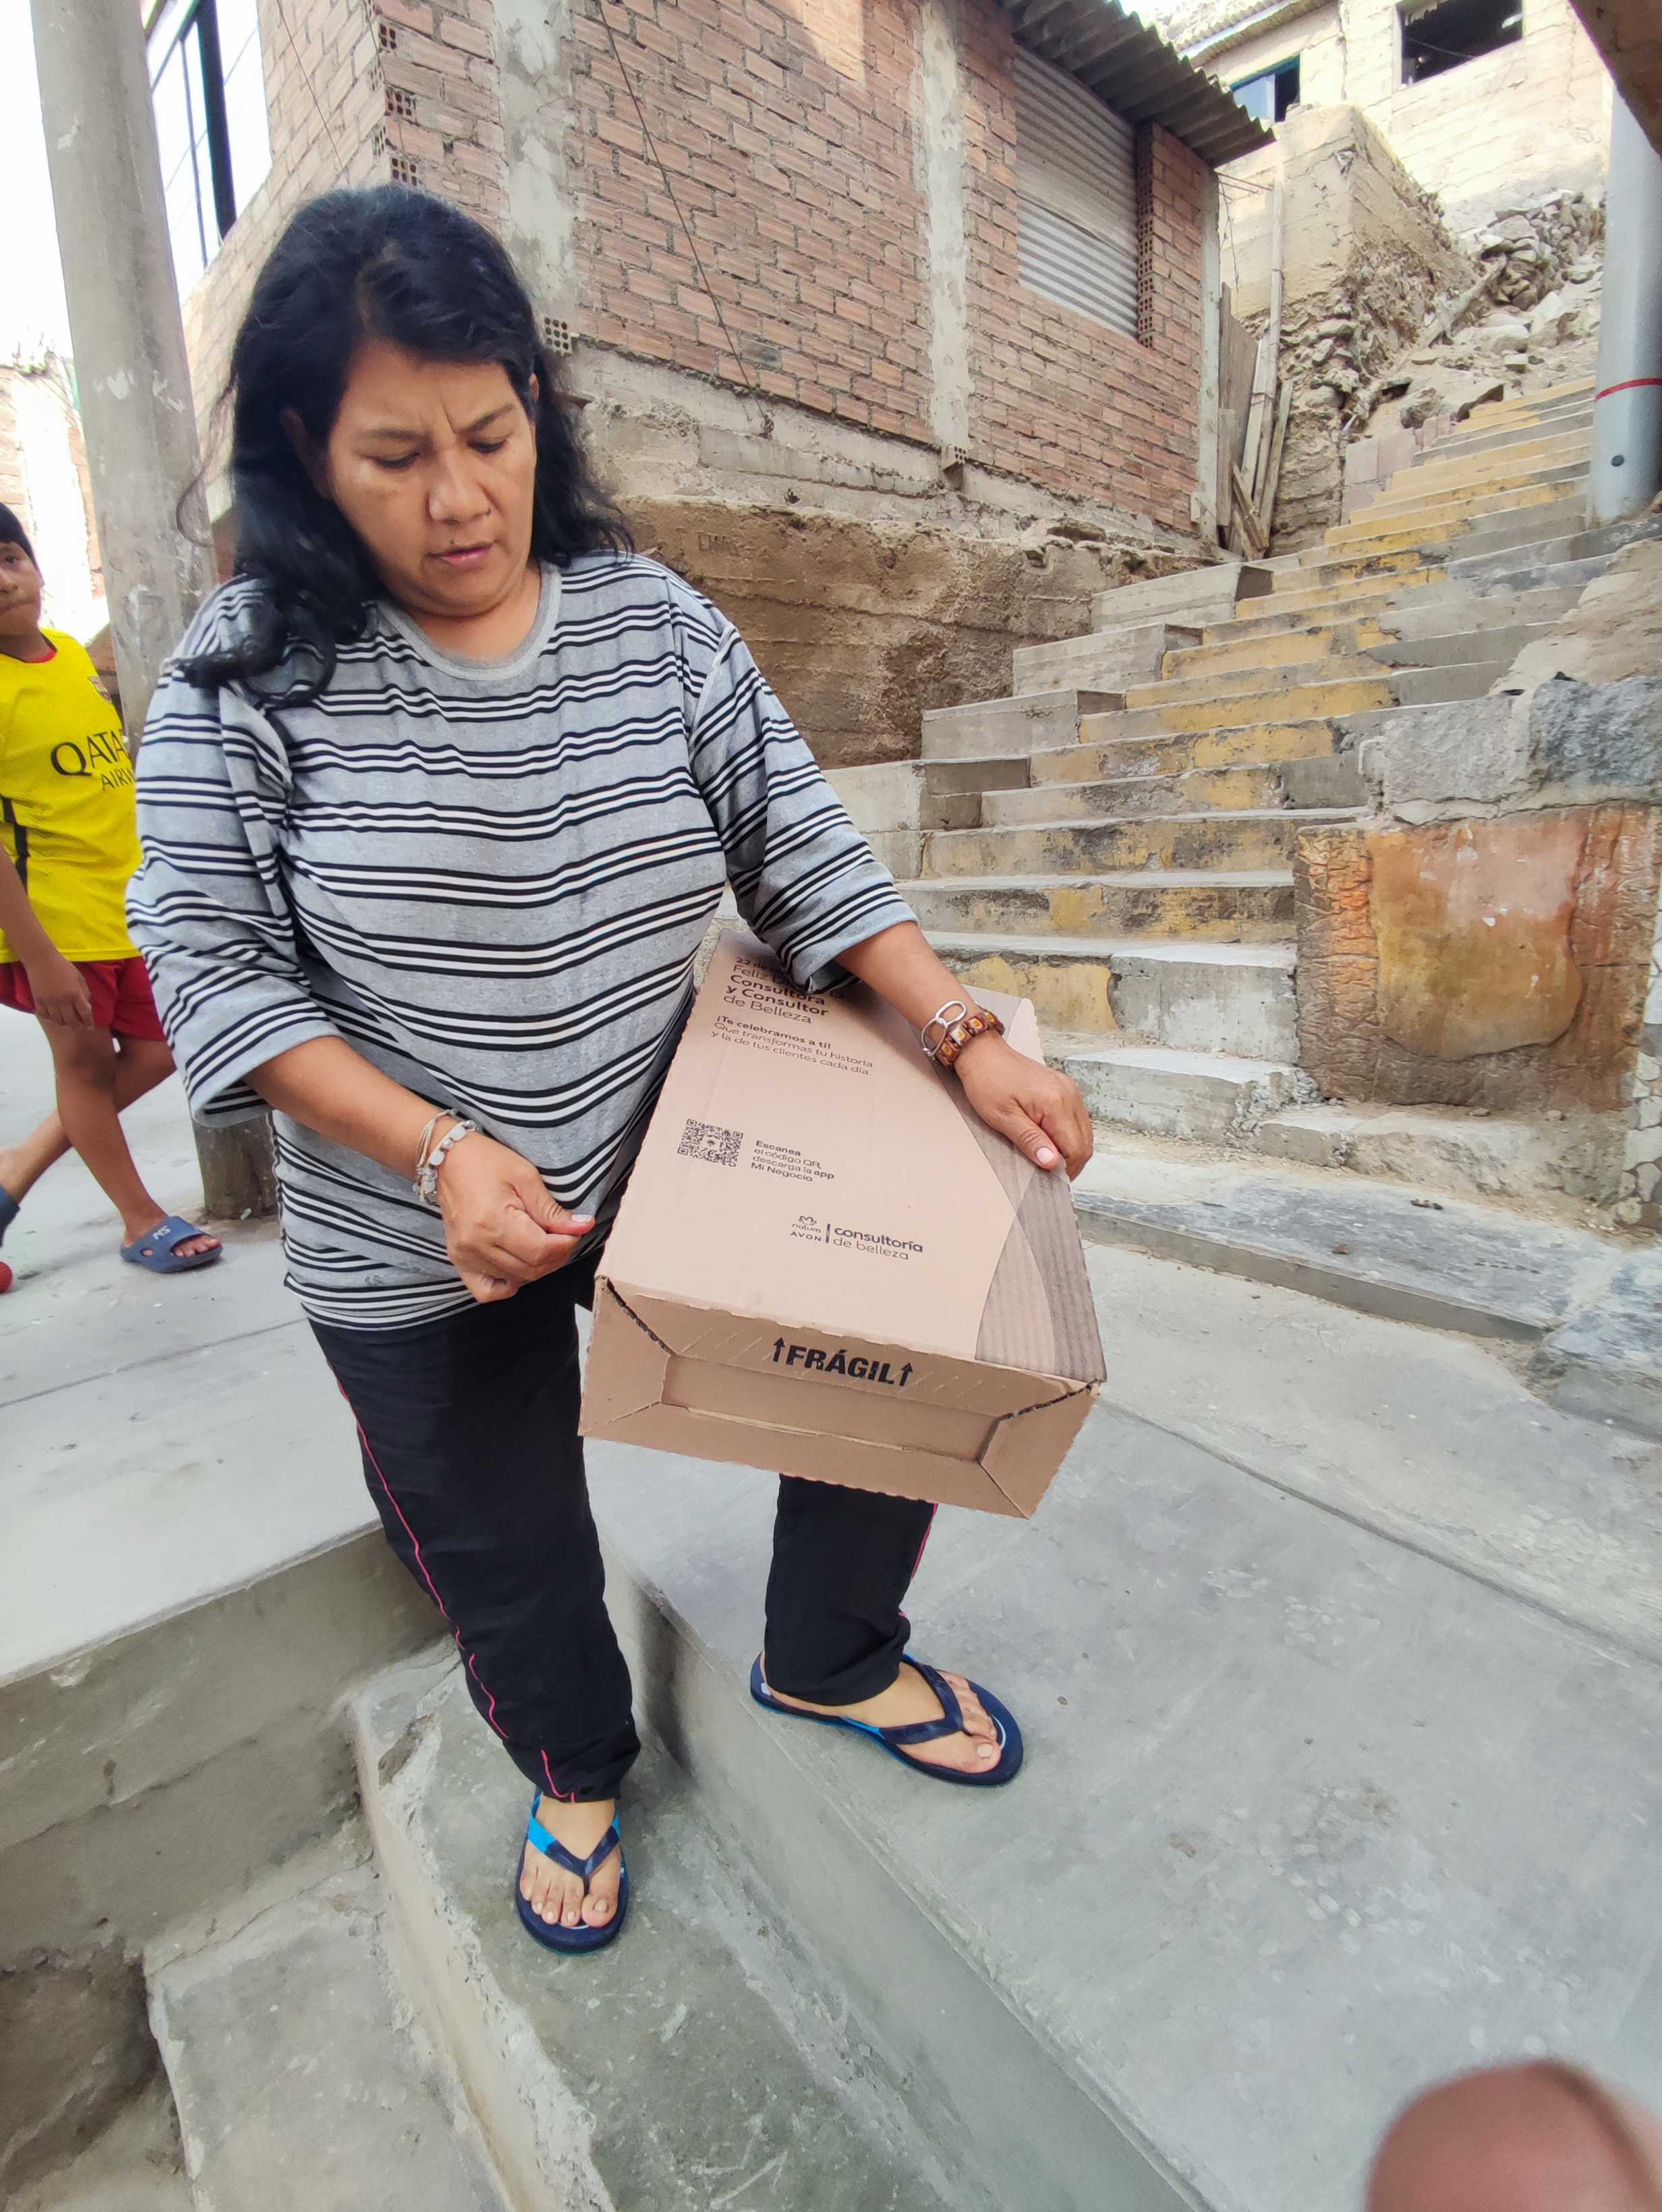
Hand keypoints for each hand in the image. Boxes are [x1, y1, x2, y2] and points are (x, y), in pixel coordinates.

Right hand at [26, 949, 93, 1027]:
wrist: (41, 960)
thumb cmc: (63, 966)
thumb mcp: (79, 978)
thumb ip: (84, 993)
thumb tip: (87, 1007)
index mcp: (75, 994)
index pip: (85, 1013)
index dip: (89, 1022)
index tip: (90, 1027)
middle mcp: (62, 1000)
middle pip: (71, 1021)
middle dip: (77, 1026)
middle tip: (79, 1026)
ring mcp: (49, 1002)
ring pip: (58, 1020)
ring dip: (64, 1023)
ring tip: (67, 1021)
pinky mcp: (38, 1000)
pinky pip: (44, 1015)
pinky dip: (50, 1018)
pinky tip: (54, 1016)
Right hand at [433, 1128, 595, 1301]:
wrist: (448, 1160)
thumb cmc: (488, 1162)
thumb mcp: (526, 1177)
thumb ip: (552, 1210)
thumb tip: (583, 1227)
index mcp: (493, 1222)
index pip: (541, 1252)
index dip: (565, 1244)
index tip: (574, 1230)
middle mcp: (476, 1245)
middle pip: (531, 1270)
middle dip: (556, 1255)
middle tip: (562, 1235)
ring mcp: (465, 1256)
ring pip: (516, 1279)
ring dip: (537, 1266)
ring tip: (541, 1241)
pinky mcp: (458, 1260)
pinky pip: (486, 1291)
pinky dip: (508, 1284)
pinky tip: (517, 1265)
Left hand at [953, 1033, 1093, 1178]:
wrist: (984, 1054)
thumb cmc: (988, 1083)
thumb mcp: (1003, 1118)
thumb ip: (1031, 1141)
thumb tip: (1052, 1163)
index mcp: (1056, 1104)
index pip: (1076, 1149)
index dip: (1065, 1168)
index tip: (1049, 1177)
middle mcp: (1070, 1095)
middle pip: (1085, 1142)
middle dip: (1070, 1162)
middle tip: (1047, 1169)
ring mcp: (1070, 1090)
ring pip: (1085, 1132)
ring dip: (1071, 1148)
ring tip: (1047, 1154)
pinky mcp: (1066, 1088)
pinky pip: (1078, 1118)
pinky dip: (1069, 1134)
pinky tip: (1051, 1138)